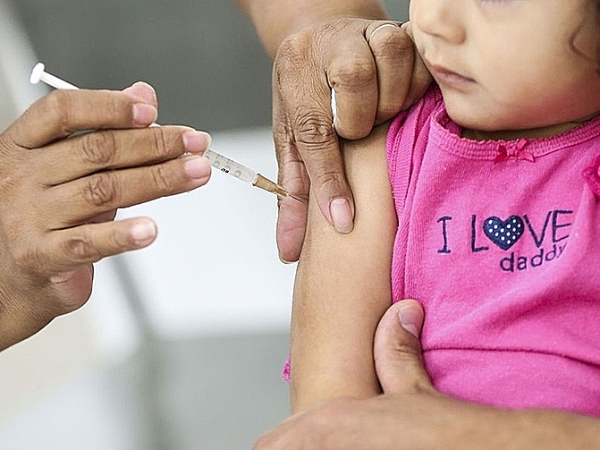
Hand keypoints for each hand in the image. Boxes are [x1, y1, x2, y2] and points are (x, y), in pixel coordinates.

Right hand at [0, 83, 211, 349]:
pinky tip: (151, 229)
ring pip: (103, 191)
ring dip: (158, 179)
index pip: (61, 111)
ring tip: (196, 173)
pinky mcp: (42, 256)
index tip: (151, 110)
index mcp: (22, 146)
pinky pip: (89, 242)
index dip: (109, 105)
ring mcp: (29, 217)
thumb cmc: (42, 216)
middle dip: (154, 144)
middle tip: (195, 144)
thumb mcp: (64, 168)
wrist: (5, 277)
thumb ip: (104, 132)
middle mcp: (21, 177)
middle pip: (96, 151)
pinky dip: (124, 235)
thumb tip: (143, 94)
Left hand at [253, 300, 599, 448]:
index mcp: (330, 425)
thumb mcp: (415, 388)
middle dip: (291, 448)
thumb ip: (396, 351)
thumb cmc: (447, 435)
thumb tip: (401, 313)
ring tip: (334, 445)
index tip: (276, 444)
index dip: (277, 444)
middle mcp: (329, 449)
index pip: (274, 443)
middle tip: (300, 445)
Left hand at [273, 18, 430, 261]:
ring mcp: (364, 31)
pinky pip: (422, 58)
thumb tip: (289, 252)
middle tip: (362, 132)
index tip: (343, 221)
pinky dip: (419, 85)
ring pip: (392, 64)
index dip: (330, 180)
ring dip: (392, 101)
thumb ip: (294, 195)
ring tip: (383, 114)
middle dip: (362, 122)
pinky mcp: (399, 28)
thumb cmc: (309, 97)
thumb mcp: (293, 142)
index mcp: (294, 73)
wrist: (325, 39)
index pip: (313, 131)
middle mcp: (327, 44)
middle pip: (353, 85)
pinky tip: (405, 98)